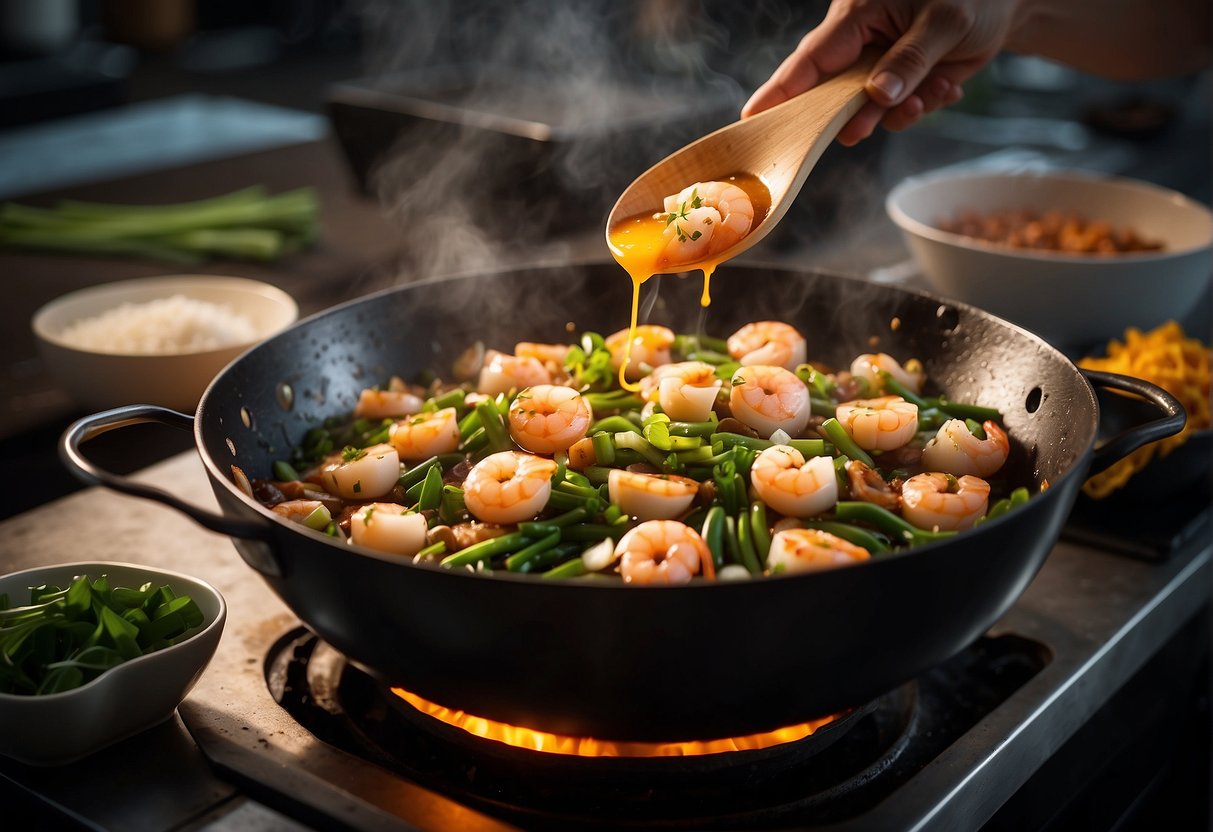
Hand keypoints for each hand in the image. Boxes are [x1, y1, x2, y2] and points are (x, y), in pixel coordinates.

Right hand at [741, 0, 1018, 144]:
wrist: (1004, 5)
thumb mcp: (947, 23)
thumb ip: (911, 60)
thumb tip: (878, 96)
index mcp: (858, 13)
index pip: (812, 58)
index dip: (781, 90)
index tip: (752, 118)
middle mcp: (859, 40)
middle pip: (832, 89)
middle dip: (852, 114)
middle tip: (858, 132)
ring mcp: (876, 63)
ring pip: (866, 107)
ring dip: (899, 111)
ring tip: (935, 90)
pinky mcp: (896, 81)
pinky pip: (894, 109)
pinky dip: (919, 107)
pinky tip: (946, 85)